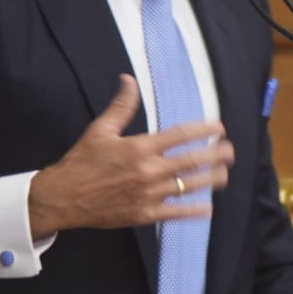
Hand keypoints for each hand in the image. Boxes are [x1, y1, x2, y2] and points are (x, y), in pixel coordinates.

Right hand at [27, 74, 233, 237]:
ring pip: (187, 186)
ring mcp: (148, 194)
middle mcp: (148, 170)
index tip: (218, 127)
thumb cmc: (82, 162)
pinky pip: (174, 213)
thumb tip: (129, 79)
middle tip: (230, 150)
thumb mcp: (100, 130)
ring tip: (225, 174)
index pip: (180, 135)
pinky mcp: (144, 214)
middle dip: (214, 155)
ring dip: (210, 180)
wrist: (63, 197)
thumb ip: (121, 107)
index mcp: (139, 147)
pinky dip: (192, 212)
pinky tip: (207, 209)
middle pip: (191, 161)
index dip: (203, 130)